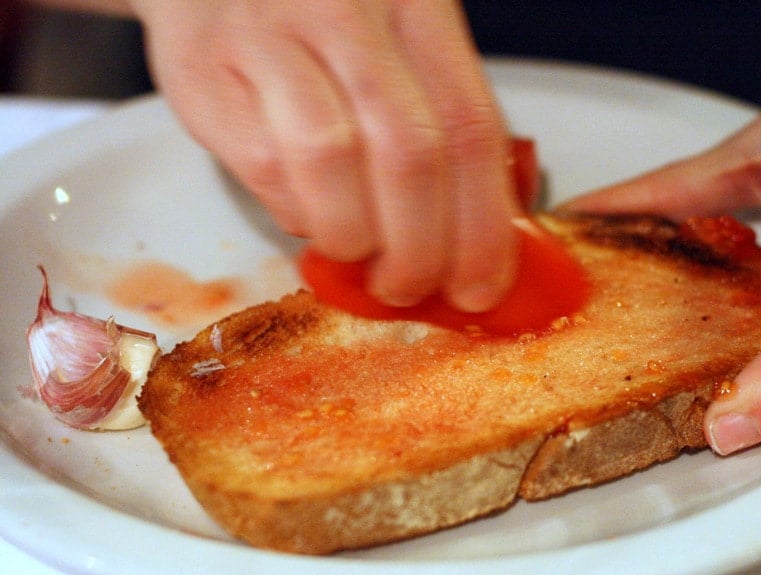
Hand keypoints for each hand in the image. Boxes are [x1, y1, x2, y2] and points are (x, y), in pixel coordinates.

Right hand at [127, 0, 518, 310]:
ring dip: (354, 236)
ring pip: (333, 161)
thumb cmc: (324, 25)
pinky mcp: (206, 71)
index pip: (469, 128)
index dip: (482, 225)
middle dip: (419, 249)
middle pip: (409, 153)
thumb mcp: (400, 46)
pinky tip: (307, 213)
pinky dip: (296, 213)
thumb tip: (479, 244)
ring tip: (358, 254)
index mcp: (417, 5)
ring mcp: (271, 35)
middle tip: (412, 287)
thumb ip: (441, 124)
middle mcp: (347, 11)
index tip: (481, 286)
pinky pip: (264, 166)